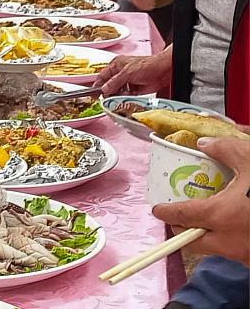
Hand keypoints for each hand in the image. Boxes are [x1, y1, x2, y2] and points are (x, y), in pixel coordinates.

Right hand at [94, 50, 171, 95]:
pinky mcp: (134, 90)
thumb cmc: (147, 65)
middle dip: (108, 92)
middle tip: (107, 98)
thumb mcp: (127, 72)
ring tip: (119, 97)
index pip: (102, 76)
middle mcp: (120, 73)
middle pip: (108, 85)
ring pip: (117, 92)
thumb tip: (104, 89)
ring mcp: (127, 82)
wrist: (163, 71)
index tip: (94, 94)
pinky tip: (127, 97)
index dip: (98, 85)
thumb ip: (114, 82)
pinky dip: (125, 98)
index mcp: (115, 65)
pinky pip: (125, 96)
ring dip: (117, 96)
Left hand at [152, 136, 249, 265]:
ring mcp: (244, 256)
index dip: (165, 212)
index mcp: (220, 216)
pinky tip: (240, 223)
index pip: (180, 216)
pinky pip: (237, 252)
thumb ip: (227, 149)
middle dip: (184, 230)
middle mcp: (228, 242)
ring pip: (215, 249)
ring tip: (214, 217)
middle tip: (184, 216)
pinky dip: (232, 240)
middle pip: (192, 242)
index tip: (157, 209)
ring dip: (209, 236)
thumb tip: (205, 142)